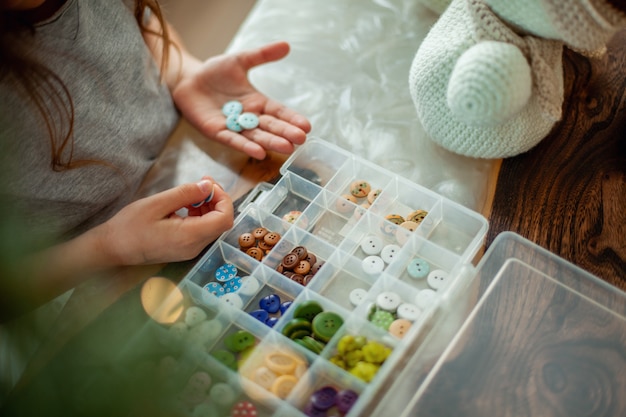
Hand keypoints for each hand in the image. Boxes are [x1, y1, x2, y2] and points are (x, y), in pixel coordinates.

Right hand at [96, 179, 233, 264]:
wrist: (111, 249)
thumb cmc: (129, 227)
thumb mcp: (157, 203)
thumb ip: (186, 194)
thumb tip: (208, 186)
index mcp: (190, 236)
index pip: (224, 218)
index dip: (223, 198)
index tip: (209, 184)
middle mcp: (194, 247)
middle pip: (221, 222)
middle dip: (216, 200)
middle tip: (202, 182)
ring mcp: (190, 250)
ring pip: (212, 226)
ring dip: (208, 207)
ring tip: (191, 193)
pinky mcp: (184, 249)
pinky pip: (201, 231)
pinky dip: (200, 215)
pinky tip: (186, 205)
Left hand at [171, 41, 311, 159]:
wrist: (188, 81)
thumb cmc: (214, 72)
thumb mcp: (240, 60)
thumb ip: (262, 55)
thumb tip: (286, 45)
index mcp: (257, 102)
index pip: (278, 112)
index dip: (291, 119)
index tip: (307, 126)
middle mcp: (249, 117)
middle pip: (270, 127)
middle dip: (285, 133)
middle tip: (301, 140)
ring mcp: (234, 126)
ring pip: (255, 136)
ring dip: (271, 143)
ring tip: (287, 148)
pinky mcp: (217, 132)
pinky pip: (233, 140)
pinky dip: (245, 147)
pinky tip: (259, 153)